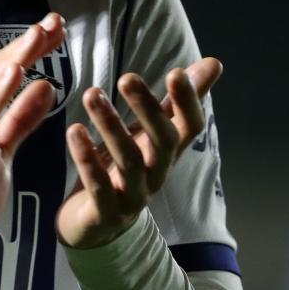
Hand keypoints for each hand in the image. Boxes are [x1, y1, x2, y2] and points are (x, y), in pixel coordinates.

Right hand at [0, 12, 64, 259]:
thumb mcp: (4, 152)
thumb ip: (21, 120)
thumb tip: (45, 86)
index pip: (7, 72)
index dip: (32, 49)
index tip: (57, 28)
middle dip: (28, 43)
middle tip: (55, 19)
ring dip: (16, 57)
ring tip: (39, 34)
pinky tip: (15, 72)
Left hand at [57, 57, 222, 248]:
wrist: (96, 226)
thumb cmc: (125, 169)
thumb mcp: (150, 133)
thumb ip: (175, 102)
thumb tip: (214, 63)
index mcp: (167, 152)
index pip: (190, 127)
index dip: (188, 103)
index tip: (177, 72)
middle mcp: (156, 174)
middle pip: (163, 142)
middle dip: (148, 109)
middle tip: (127, 77)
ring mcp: (133, 196)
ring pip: (129, 162)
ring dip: (111, 126)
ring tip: (92, 94)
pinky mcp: (105, 213)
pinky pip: (98, 187)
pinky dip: (87, 159)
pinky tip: (74, 131)